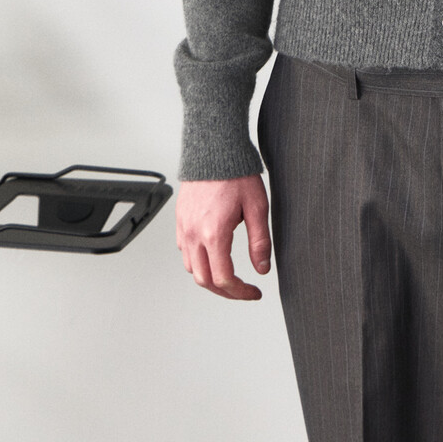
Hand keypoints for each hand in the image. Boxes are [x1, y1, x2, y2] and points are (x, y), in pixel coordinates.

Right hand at [175, 174, 270, 299]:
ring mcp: (184, 228)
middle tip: (244, 290)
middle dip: (226, 292)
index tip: (254, 292)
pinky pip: (185, 252)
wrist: (215, 149)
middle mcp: (194, 234)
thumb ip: (259, 242)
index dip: (241, 292)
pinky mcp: (180, 221)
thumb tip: (262, 269)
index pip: (224, 279)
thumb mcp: (257, 207)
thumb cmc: (236, 174)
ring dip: (210, 278)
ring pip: (192, 269)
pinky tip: (214, 256)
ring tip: (230, 276)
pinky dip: (199, 262)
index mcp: (214, 234)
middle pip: (205, 281)